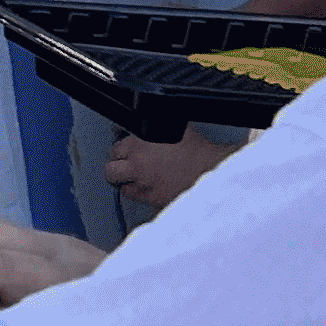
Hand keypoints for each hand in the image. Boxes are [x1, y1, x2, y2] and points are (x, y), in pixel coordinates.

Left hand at [105, 126, 233, 212]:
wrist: (214, 171)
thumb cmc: (198, 150)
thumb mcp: (172, 126)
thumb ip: (153, 126)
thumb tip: (145, 122)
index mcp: (137, 146)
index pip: (115, 150)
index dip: (121, 151)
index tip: (125, 153)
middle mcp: (137, 168)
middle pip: (111, 171)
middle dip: (116, 169)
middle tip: (124, 168)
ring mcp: (145, 187)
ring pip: (124, 190)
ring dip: (129, 184)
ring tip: (139, 180)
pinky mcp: (155, 203)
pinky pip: (142, 202)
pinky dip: (145, 197)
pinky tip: (152, 190)